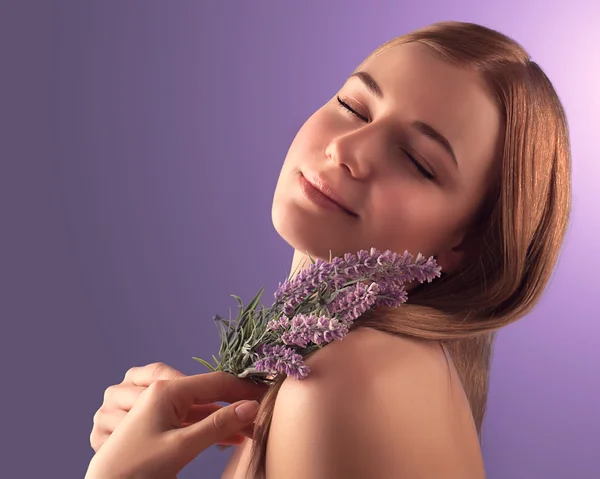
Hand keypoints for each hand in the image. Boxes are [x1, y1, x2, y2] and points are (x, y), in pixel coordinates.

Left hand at [85, 371, 267, 478]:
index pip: (216, 382)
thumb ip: (218, 425)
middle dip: (237, 406)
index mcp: (166, 389)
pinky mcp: (158, 423)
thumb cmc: (137, 468)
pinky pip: (191, 419)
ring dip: (226, 420)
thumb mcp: (182, 447)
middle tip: (262, 420)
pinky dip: (211, 427)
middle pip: (211, 394)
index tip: (267, 398)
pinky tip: (230, 438)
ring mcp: (159, 407)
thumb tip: (252, 407)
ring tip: (251, 433)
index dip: (244, 390)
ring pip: (203, 408)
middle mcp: (162, 392)